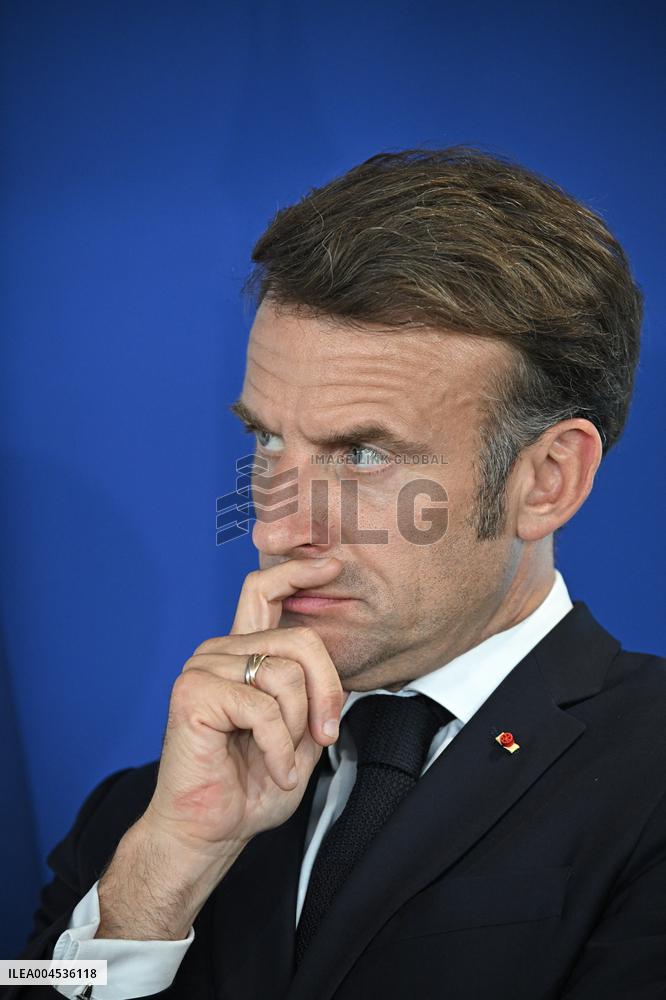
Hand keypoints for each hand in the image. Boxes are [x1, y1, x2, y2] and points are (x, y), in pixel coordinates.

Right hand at [141, 556, 346, 855]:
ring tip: (283, 760)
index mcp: (243, 653)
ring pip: (286, 675)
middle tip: (325, 735)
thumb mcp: (299, 735)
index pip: (265, 591)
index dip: (298, 572)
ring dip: (297, 728)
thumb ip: (313, 696)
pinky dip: (280, 749)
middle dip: (327, 691)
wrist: (209, 830)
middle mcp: (221, 651)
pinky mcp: (193, 693)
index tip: (332, 565)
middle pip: (300, 639)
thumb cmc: (251, 785)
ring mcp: (203, 667)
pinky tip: (272, 769)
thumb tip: (340, 672)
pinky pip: (264, 708)